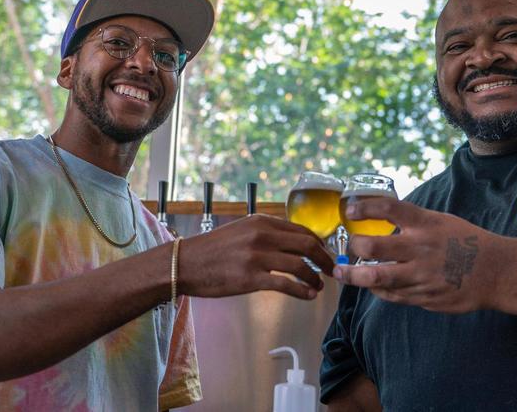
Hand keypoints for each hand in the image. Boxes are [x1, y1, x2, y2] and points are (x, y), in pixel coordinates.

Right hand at [176, 214, 335, 299]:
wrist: (185, 263)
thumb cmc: (213, 249)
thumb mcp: (242, 231)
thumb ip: (266, 234)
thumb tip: (293, 245)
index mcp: (262, 221)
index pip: (301, 229)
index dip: (319, 243)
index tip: (325, 253)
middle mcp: (262, 235)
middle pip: (307, 245)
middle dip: (324, 259)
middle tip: (331, 270)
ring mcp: (257, 256)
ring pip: (300, 265)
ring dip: (314, 277)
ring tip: (318, 286)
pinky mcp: (250, 278)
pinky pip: (286, 284)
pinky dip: (302, 291)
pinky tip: (308, 295)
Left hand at [334, 197, 497, 312]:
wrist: (496, 272)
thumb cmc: (467, 241)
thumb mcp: (441, 221)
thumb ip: (413, 222)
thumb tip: (381, 220)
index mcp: (425, 223)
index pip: (388, 208)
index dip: (364, 208)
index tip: (349, 210)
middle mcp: (420, 248)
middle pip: (374, 246)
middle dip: (354, 246)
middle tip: (348, 245)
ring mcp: (421, 275)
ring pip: (377, 277)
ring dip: (354, 275)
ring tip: (341, 272)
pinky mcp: (423, 297)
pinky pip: (392, 295)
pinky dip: (378, 289)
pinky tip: (372, 285)